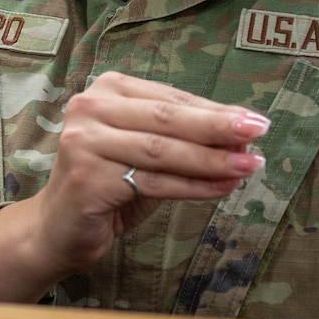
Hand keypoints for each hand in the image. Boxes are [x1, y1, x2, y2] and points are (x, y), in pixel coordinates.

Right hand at [0, 72, 268, 301]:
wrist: (59, 228)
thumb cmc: (110, 185)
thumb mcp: (146, 153)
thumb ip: (182, 139)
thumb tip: (241, 136)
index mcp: (107, 90)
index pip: (171, 99)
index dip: (215, 110)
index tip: (255, 120)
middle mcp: (90, 107)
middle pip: (167, 119)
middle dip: (218, 127)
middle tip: (259, 132)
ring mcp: (84, 140)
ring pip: (163, 151)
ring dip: (212, 159)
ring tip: (250, 165)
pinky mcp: (87, 177)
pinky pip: (153, 182)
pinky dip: (193, 186)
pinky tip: (223, 187)